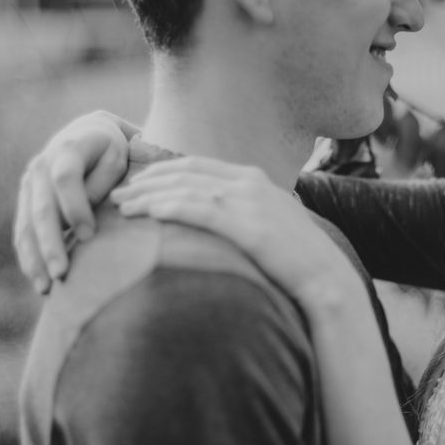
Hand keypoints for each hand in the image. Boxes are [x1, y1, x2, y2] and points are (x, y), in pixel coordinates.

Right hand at [14, 110, 136, 293]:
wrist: (84, 135)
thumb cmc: (108, 151)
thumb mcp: (116, 156)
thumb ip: (103, 182)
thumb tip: (83, 221)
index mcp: (67, 149)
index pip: (66, 179)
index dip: (75, 207)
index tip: (89, 235)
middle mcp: (41, 166)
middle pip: (42, 208)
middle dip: (51, 243)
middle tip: (61, 272)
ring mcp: (28, 184)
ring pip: (26, 224)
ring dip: (35, 258)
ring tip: (45, 287)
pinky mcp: (24, 201)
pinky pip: (22, 232)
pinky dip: (28, 257)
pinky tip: (37, 279)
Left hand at [111, 156, 361, 306]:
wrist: (327, 278)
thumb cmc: (296, 259)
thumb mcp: (269, 223)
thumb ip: (242, 212)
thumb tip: (213, 218)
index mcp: (253, 178)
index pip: (196, 166)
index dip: (161, 171)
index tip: (136, 181)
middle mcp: (249, 183)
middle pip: (184, 173)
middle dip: (146, 181)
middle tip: (117, 193)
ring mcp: (250, 201)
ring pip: (186, 189)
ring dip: (149, 196)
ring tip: (122, 207)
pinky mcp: (249, 225)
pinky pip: (200, 210)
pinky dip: (171, 207)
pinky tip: (148, 212)